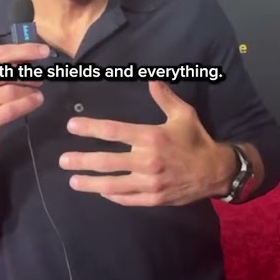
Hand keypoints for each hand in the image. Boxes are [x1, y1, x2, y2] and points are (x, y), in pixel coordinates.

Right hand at [0, 43, 49, 167]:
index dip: (23, 50)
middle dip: (27, 72)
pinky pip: (10, 109)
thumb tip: (29, 56)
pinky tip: (36, 101)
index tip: (43, 50)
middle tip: (40, 77)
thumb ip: (2, 69)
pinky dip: (27, 103)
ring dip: (29, 90)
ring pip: (9, 90)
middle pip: (3, 70)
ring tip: (37, 92)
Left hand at [60, 80, 232, 205]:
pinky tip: (100, 192)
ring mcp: (149, 183)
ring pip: (113, 184)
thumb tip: (151, 80)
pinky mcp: (154, 198)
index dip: (91, 128)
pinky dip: (112, 196)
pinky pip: (127, 198)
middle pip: (107, 161)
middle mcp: (147, 161)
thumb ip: (165, 98)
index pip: (114, 132)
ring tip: (73, 181)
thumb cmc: (196, 140)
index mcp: (152, 137)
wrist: (215, 171)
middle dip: (82, 161)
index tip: (72, 126)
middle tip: (63, 160)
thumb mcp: (184, 114)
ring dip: (90, 183)